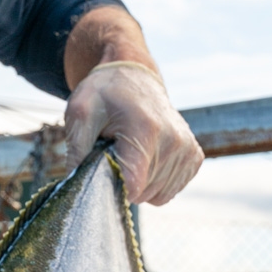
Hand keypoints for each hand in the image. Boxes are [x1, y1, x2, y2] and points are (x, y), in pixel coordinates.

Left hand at [65, 61, 202, 204]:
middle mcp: (174, 141)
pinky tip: (145, 158)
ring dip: (139, 182)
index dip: (111, 186)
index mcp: (146, 130)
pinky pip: (170, 190)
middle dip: (122, 180)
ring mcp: (187, 149)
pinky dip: (155, 182)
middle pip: (143, 193)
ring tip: (130, 153)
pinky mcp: (194, 156)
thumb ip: (76, 150)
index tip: (101, 169)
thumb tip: (77, 185)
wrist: (133, 77)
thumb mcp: (79, 113)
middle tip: (114, 153)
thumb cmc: (103, 95)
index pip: (132, 185)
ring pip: (158, 195)